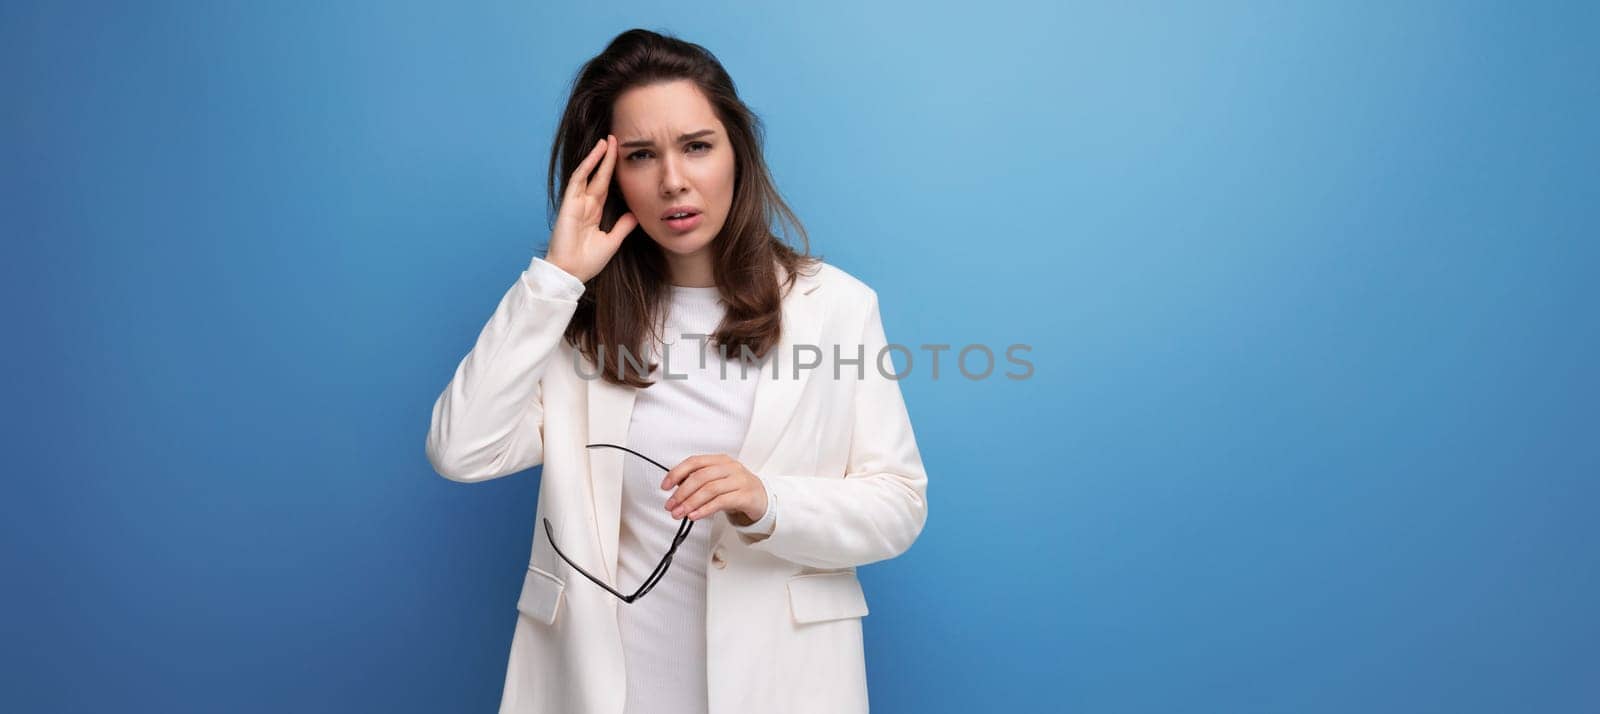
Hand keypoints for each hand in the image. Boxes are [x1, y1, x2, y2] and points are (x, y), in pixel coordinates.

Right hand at [545, 134, 636, 282]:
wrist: (571, 273)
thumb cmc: (587, 262)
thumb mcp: (612, 242)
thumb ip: (622, 227)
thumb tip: (634, 214)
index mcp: (594, 212)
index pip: (605, 186)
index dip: (612, 171)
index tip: (622, 157)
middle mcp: (585, 204)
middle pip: (598, 175)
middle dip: (606, 158)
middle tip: (615, 139)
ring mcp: (576, 203)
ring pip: (587, 173)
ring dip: (597, 156)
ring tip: (606, 140)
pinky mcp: (569, 204)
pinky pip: (578, 180)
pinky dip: (587, 165)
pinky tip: (596, 154)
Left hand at [660, 453, 767, 523]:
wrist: (762, 498)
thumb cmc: (736, 489)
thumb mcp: (717, 481)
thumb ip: (698, 482)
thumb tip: (675, 491)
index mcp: (719, 460)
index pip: (694, 462)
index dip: (677, 473)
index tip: (665, 486)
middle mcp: (730, 467)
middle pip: (700, 477)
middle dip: (681, 493)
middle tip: (671, 505)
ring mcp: (739, 480)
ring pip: (709, 489)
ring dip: (690, 503)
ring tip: (680, 513)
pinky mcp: (745, 495)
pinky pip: (721, 502)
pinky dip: (705, 509)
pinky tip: (695, 515)